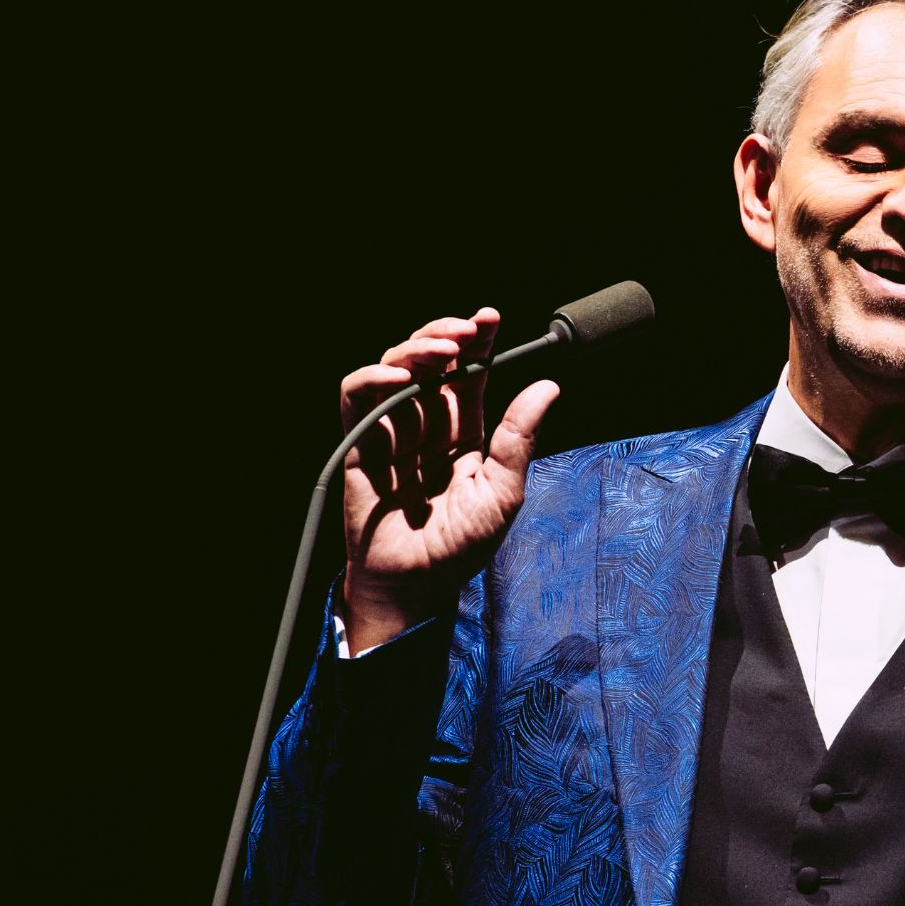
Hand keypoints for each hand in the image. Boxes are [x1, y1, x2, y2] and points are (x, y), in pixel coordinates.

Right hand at [339, 308, 559, 651]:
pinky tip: (397, 378)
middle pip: (429, 361)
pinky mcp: (361, 444)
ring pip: (394, 369)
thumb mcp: (503, 492)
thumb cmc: (460, 548)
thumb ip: (519, 439)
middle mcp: (426, 425)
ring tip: (439, 352)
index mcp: (462, 433)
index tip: (490, 319)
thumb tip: (548, 388)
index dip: (477, 342)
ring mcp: (392, 432)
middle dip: (446, 337)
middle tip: (465, 334)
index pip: (468, 374)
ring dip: (415, 350)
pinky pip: (356, 398)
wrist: (414, 586)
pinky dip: (372, 378)